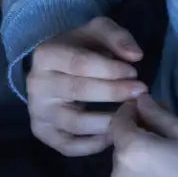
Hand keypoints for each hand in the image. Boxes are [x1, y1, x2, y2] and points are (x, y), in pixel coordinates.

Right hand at [25, 16, 146, 155]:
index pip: (80, 64)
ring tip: (132, 115)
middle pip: (77, 91)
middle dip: (113, 93)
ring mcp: (37, 111)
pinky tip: (115, 135)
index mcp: (46, 55)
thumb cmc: (83, 47)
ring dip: (107, 122)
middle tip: (141, 93)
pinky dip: (92, 146)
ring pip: (74, 123)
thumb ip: (118, 37)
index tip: (135, 72)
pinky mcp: (43, 131)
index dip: (110, 70)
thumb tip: (135, 56)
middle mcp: (37, 84)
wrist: (59, 66)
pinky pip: (67, 146)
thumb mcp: (99, 31)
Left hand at [108, 94, 177, 176]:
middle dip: (136, 134)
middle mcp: (118, 174)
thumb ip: (158, 113)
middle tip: (162, 131)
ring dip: (138, 157)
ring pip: (124, 166)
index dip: (130, 109)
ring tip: (165, 158)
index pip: (118, 121)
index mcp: (132, 150)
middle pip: (120, 145)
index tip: (146, 104)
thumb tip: (141, 100)